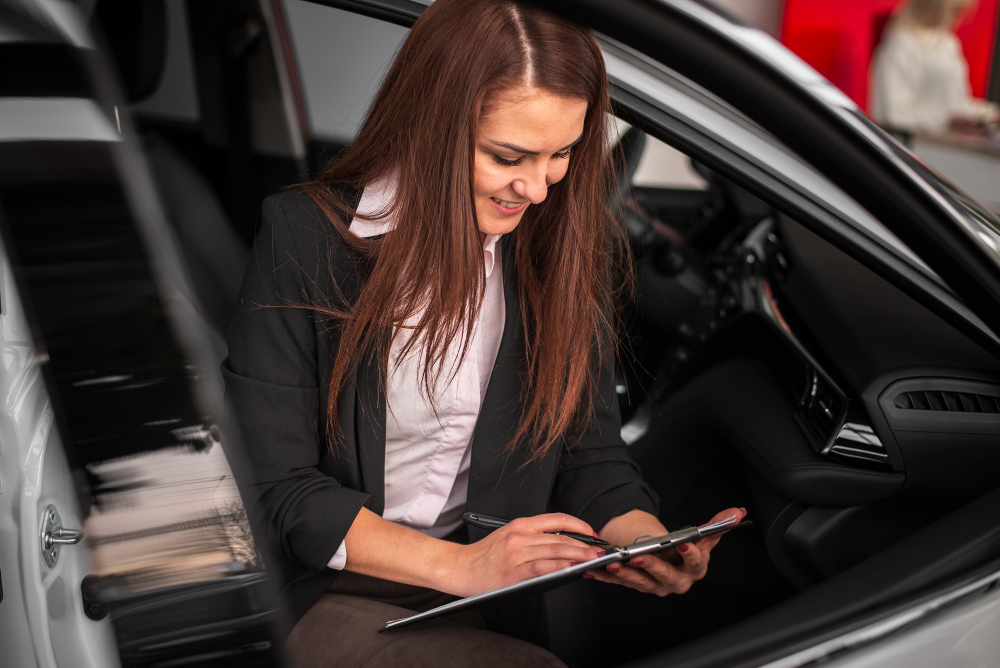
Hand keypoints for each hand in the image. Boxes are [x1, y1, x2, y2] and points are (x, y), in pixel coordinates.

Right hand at [446, 513, 606, 596]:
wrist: (460, 567)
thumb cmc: (484, 555)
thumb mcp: (508, 536)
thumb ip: (533, 537)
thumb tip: (562, 545)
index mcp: (521, 524)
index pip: (557, 519)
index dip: (579, 526)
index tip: (592, 533)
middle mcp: (521, 535)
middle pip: (561, 536)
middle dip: (585, 544)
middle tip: (600, 550)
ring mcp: (518, 553)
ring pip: (556, 551)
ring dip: (578, 556)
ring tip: (593, 560)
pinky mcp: (515, 571)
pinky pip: (543, 567)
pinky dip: (561, 567)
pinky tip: (572, 569)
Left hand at [586, 507, 745, 596]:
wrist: (669, 560)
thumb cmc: (685, 548)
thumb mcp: (701, 536)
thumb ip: (718, 525)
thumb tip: (737, 512)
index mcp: (694, 569)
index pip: (695, 563)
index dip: (690, 555)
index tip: (683, 545)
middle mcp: (676, 582)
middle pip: (665, 576)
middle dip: (651, 567)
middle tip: (638, 557)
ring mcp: (654, 586)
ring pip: (639, 582)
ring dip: (624, 573)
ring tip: (612, 561)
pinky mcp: (635, 585)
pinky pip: (619, 582)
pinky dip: (605, 576)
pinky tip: (594, 569)